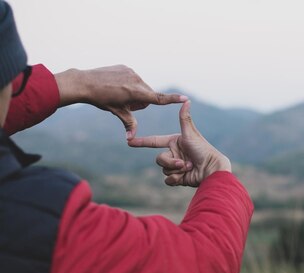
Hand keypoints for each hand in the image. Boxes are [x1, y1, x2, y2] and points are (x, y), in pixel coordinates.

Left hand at [55, 65, 186, 138]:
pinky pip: (133, 78)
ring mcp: (132, 72)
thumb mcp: (117, 112)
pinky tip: (115, 85)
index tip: (185, 98)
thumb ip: (129, 124)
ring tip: (118, 93)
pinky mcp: (126, 67)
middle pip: (148, 95)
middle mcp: (137, 81)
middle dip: (141, 101)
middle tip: (125, 103)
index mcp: (136, 93)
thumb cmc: (102, 99)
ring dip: (135, 92)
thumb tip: (130, 140)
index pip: (159, 99)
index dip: (173, 99)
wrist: (84, 82)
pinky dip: (128, 83)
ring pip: (141, 87)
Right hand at [127, 101, 231, 186]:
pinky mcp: (179, 178)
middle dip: (170, 162)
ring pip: (164, 170)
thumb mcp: (191, 133)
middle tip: (184, 162)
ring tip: (188, 167)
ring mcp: (176, 166)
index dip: (142, 142)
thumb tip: (186, 100)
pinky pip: (168, 180)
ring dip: (176, 169)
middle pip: (159, 159)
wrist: (212, 170)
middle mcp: (174, 154)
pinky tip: (185, 177)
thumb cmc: (204, 150)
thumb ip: (184, 118)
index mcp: (175, 142)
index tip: (129, 141)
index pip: (154, 141)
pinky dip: (175, 179)